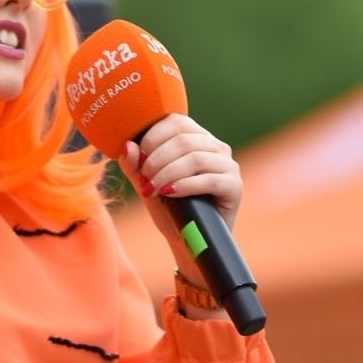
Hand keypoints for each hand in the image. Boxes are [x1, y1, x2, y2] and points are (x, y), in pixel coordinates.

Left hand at [115, 113, 241, 264]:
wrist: (188, 240)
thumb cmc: (167, 206)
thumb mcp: (145, 182)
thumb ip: (134, 164)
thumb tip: (127, 146)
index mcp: (195, 136)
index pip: (175, 121)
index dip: (153, 138)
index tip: (139, 160)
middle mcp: (215, 146)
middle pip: (183, 140)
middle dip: (156, 160)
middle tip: (143, 180)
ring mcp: (228, 165)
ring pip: (195, 158)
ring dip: (167, 174)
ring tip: (152, 189)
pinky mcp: (234, 186)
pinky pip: (209, 180)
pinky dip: (184, 186)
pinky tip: (169, 193)